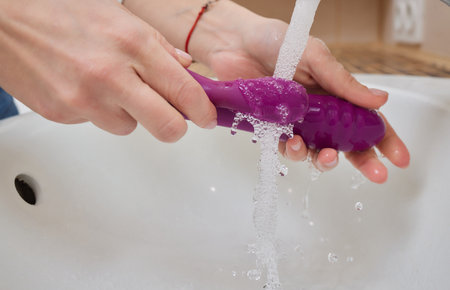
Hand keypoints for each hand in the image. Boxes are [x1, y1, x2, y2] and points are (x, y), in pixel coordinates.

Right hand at [0, 0, 215, 141]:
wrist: (3, 20)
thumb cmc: (59, 10)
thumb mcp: (119, 15)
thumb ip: (158, 46)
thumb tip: (184, 68)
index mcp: (132, 43)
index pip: (183, 90)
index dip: (202, 110)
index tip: (208, 117)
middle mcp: (111, 74)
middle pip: (167, 126)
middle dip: (176, 127)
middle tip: (175, 120)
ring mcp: (85, 99)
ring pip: (130, 128)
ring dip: (130, 113)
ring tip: (110, 86)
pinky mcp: (63, 114)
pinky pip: (98, 123)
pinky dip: (100, 111)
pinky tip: (85, 87)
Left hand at [196, 9, 408, 182]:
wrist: (236, 43)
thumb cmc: (276, 41)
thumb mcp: (315, 55)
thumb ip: (342, 81)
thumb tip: (379, 99)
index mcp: (334, 92)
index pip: (365, 118)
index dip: (383, 138)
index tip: (399, 157)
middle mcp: (317, 110)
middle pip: (345, 142)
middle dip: (362, 160)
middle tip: (375, 173)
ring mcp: (295, 121)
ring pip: (315, 150)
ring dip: (324, 159)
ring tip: (325, 155)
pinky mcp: (272, 127)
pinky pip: (285, 147)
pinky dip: (292, 150)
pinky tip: (293, 143)